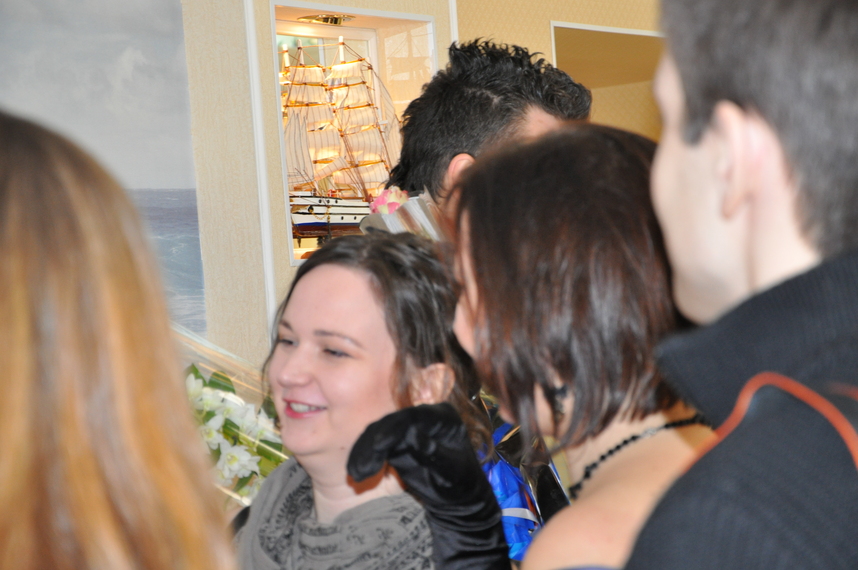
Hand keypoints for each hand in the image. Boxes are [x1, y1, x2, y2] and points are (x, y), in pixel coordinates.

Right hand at [348, 403, 510, 569]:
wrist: (456, 499)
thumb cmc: (460, 485)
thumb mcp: (451, 472)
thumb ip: (433, 453)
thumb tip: (412, 435)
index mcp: (444, 417)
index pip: (415, 417)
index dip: (394, 428)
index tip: (378, 445)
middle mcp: (424, 416)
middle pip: (392, 422)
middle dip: (373, 444)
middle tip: (359, 471)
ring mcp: (408, 426)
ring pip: (378, 431)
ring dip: (364, 451)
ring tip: (356, 475)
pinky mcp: (395, 439)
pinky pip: (375, 443)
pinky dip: (364, 456)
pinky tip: (356, 471)